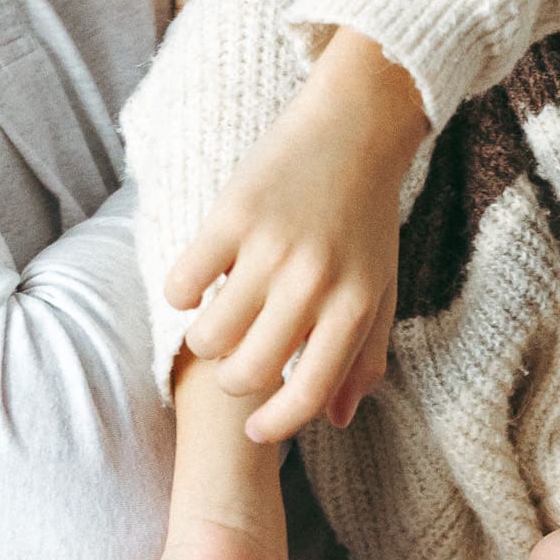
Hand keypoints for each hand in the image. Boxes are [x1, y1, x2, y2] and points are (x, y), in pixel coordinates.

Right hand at [165, 30, 427, 442]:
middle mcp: (314, 283)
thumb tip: (338, 421)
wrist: (354, 129)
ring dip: (204, 339)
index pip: (310, 396)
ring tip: (216, 318)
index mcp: (354, 306)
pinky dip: (180, 293)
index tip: (257, 430)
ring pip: (209, 336)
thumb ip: (363, 357)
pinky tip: (197, 282)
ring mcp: (271, 249)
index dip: (277, 426)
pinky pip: (182, 284)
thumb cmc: (366, 219)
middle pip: (250, 373)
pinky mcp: (232, 215)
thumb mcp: (379, 289)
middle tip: (234, 362)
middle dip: (234, 382)